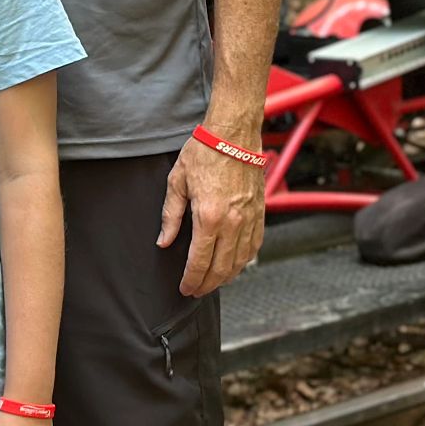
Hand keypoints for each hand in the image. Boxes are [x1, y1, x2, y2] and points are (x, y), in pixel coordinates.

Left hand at [158, 132, 265, 295]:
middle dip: (207, 284)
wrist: (234, 134)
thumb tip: (164, 241)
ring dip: (225, 277)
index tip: (184, 288)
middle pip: (221, 268)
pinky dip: (243, 261)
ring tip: (212, 283)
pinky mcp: (260, 214)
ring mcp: (249, 220)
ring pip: (240, 261)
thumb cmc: (204, 152)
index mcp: (209, 216)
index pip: (200, 261)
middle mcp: (233, 223)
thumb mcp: (177, 182)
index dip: (191, 279)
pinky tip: (234, 265)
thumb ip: (170, 216)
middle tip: (196, 291)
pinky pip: (254, 247)